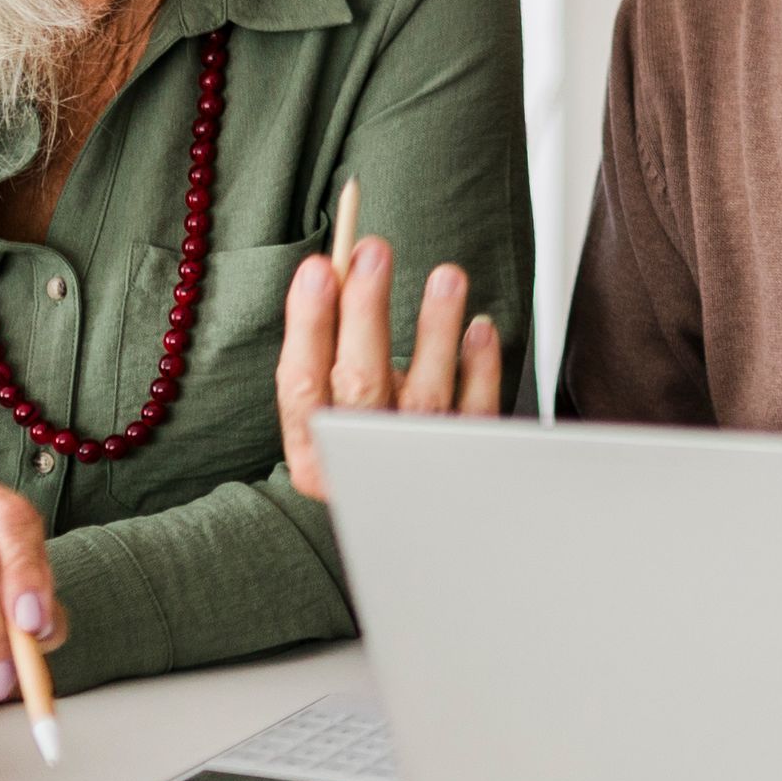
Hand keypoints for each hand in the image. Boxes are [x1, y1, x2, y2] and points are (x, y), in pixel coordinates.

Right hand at [275, 237, 501, 501]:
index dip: (307, 324)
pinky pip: (476, 414)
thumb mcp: (337, 410)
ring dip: (435, 330)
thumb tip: (337, 273)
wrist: (420, 527)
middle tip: (372, 253)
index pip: (302, 385)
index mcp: (316, 453)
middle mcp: (361, 463)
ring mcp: (416, 468)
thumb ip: (332, 352)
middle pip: (360, 385)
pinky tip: (479, 329)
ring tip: (445, 278)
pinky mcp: (466, 465)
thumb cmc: (372, 446)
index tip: (318, 268)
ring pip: (425, 399)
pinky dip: (480, 369)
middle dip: (364, 311)